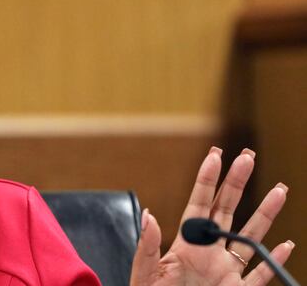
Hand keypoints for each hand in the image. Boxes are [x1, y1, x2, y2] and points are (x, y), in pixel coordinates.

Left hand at [130, 147, 294, 285]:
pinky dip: (274, 261)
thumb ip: (148, 246)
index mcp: (186, 244)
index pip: (199, 205)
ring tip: (279, 190)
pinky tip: (286, 243)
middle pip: (227, 210)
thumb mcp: (145, 273)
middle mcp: (209, 253)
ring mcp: (225, 272)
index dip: (207, 181)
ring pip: (251, 237)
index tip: (216, 155)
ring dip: (265, 214)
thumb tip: (149, 214)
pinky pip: (260, 275)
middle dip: (238, 184)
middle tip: (248, 157)